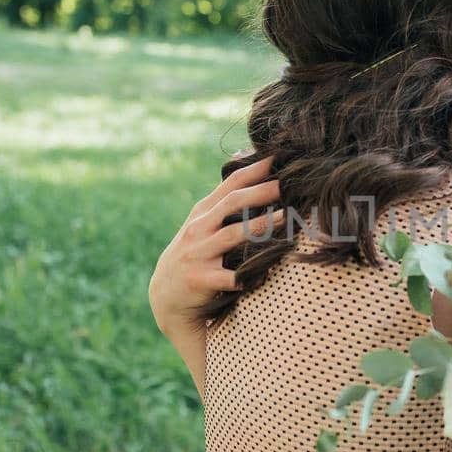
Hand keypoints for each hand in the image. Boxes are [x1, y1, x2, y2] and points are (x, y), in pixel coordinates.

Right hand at [148, 156, 283, 336]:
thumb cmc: (194, 252)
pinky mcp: (200, 279)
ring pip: (232, 235)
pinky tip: (267, 273)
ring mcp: (198, 253)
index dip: (254, 170)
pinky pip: (228, 277)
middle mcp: (199, 228)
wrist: (166, 295)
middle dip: (260, 192)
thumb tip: (242, 156)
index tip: (278, 158)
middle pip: (232, 204)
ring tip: (285, 218)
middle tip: (285, 185)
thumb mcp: (202, 222)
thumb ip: (223, 196)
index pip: (231, 184)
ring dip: (260, 225)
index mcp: (203, 212)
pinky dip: (247, 275)